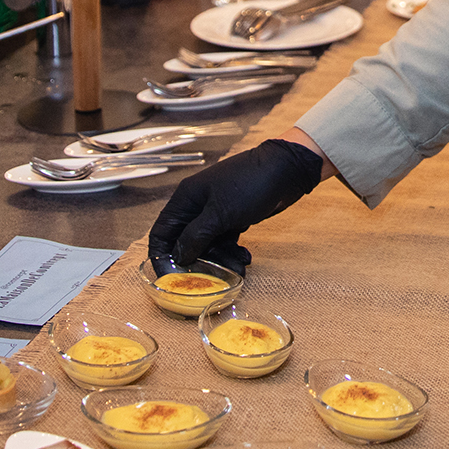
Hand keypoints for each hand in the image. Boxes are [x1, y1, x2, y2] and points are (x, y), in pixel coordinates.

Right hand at [148, 138, 323, 273]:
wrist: (288, 170)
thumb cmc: (251, 184)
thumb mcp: (220, 214)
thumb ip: (195, 236)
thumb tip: (178, 256)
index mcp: (186, 199)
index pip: (162, 232)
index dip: (161, 255)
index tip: (168, 277)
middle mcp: (197, 206)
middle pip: (186, 243)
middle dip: (199, 262)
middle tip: (211, 279)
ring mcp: (216, 212)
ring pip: (209, 245)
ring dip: (221, 259)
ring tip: (238, 268)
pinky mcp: (233, 218)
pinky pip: (226, 241)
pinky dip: (233, 251)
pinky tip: (245, 259)